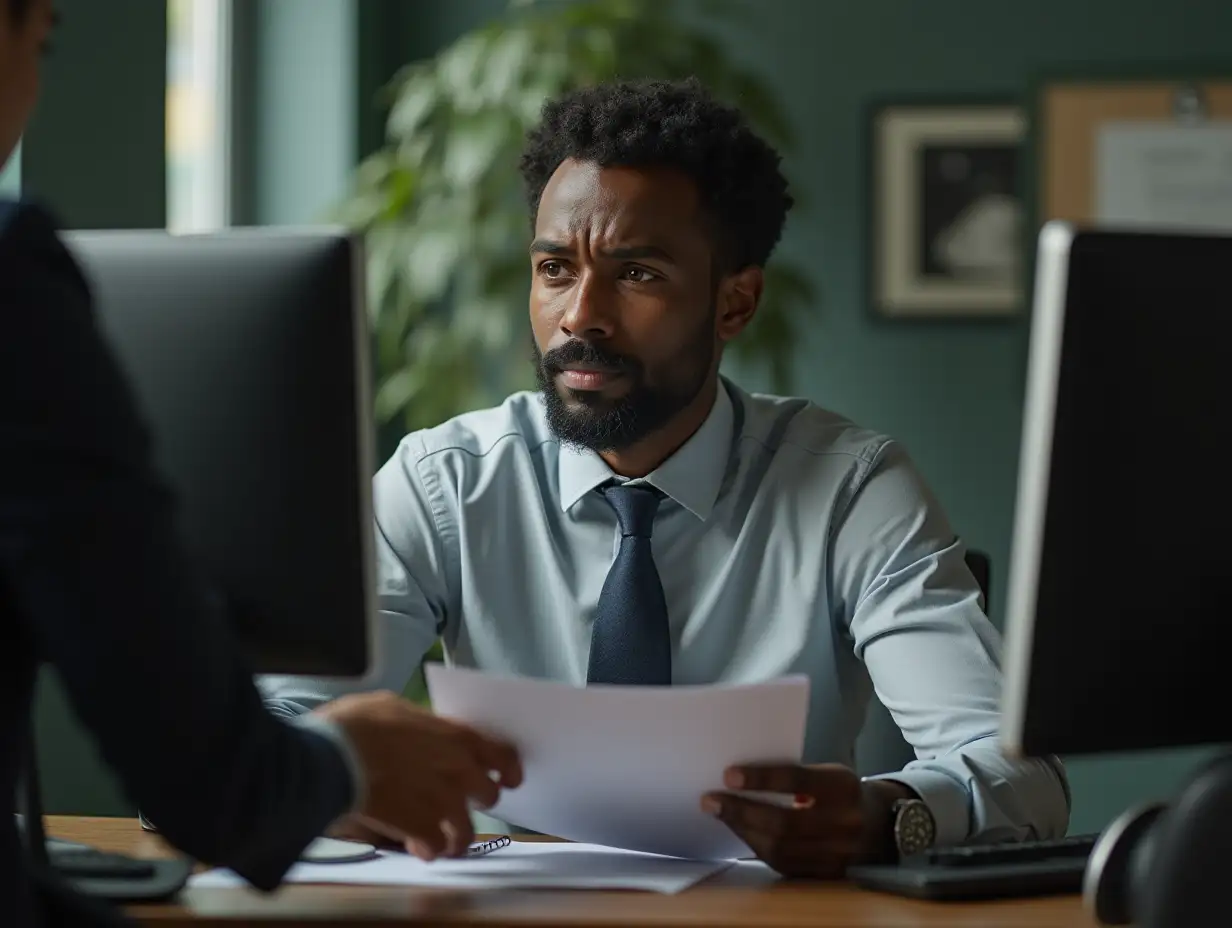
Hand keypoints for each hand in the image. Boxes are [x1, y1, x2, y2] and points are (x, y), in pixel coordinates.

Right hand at [313, 691, 521, 861]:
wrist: (332, 761)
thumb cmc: (357, 725)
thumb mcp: (392, 707)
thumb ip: (420, 723)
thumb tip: (422, 728)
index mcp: (456, 737)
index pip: (503, 755)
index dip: (509, 769)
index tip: (509, 779)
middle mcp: (458, 771)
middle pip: (489, 795)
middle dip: (476, 801)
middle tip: (459, 804)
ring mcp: (442, 803)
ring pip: (466, 831)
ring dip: (455, 837)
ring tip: (441, 840)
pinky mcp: (420, 830)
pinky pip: (436, 847)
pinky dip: (427, 849)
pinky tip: (415, 847)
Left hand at [702, 763, 904, 877]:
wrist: (882, 826)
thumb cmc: (842, 791)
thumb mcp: (828, 773)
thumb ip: (794, 775)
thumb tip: (741, 778)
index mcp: (844, 788)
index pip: (798, 781)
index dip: (762, 778)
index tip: (729, 775)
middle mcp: (844, 823)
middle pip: (784, 823)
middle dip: (741, 811)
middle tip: (710, 799)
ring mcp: (837, 855)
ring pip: (780, 848)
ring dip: (743, 830)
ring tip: (720, 813)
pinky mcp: (827, 874)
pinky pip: (784, 864)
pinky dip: (757, 847)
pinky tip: (742, 831)